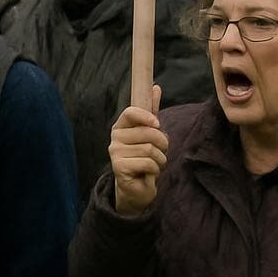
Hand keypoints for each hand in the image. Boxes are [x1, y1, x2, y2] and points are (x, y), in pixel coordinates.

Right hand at [109, 85, 166, 215]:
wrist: (136, 188)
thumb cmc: (143, 158)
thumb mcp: (149, 134)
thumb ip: (151, 112)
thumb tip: (155, 87)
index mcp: (121, 127)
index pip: (130, 112)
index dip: (146, 116)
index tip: (157, 124)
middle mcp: (115, 138)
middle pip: (148, 132)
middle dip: (162, 144)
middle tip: (159, 152)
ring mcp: (115, 153)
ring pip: (151, 149)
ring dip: (160, 160)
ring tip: (153, 164)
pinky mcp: (119, 168)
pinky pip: (148, 163)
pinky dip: (154, 170)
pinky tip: (148, 173)